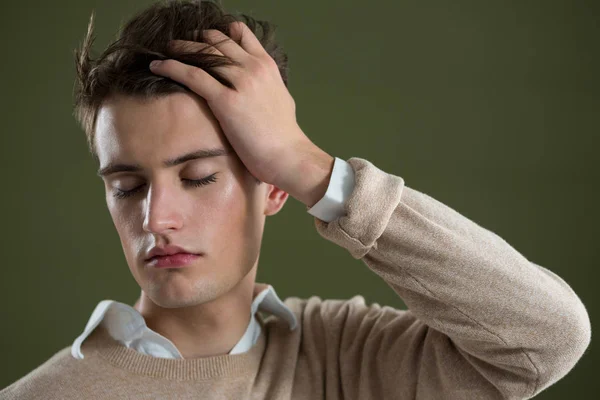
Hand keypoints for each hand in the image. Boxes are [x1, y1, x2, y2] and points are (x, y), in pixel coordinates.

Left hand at [148, 21, 329, 193]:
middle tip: (179, 44)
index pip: (240, 33)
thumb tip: (256, 86)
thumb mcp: (280, 98)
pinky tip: (158, 65)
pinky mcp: (226, 101)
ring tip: (165, 50)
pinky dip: (172, 67)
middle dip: (196, 40)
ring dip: (180, 49)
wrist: (289, 155)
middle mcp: (253, 68)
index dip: (219, 33)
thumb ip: (265, 85)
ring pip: (203, 54)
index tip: (204, 38)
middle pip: (217, 40)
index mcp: (266, 65)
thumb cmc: (284, 135)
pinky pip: (192, 76)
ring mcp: (240, 82)